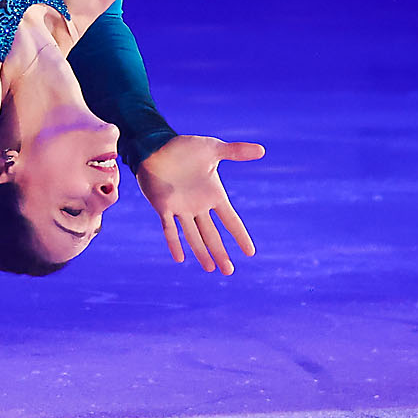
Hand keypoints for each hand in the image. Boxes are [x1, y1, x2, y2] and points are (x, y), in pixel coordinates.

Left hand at [136, 135, 265, 274]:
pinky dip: (174, 242)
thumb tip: (262, 150)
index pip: (230, 220)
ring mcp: (180, 208)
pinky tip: (180, 258)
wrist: (156, 145)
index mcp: (213, 194)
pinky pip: (170, 229)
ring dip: (202, 252)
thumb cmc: (185, 147)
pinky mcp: (163, 207)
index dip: (240, 235)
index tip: (250, 252)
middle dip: (221, 253)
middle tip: (229, 272)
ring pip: (193, 236)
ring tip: (211, 269)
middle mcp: (198, 205)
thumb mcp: (213, 149)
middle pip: (212, 234)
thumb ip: (236, 152)